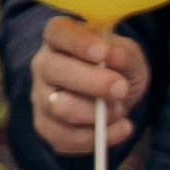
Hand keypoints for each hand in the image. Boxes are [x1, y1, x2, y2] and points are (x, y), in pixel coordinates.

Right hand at [29, 15, 147, 160]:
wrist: (116, 97)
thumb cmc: (118, 68)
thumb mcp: (128, 56)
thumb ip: (123, 54)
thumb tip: (114, 56)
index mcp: (59, 37)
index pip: (58, 32)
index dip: (78, 42)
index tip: (103, 53)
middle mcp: (43, 65)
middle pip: (55, 71)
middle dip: (93, 83)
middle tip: (122, 89)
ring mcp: (40, 97)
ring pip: (60, 108)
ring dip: (98, 113)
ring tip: (120, 109)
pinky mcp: (46, 126)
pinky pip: (66, 137)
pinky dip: (99, 137)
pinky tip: (121, 128)